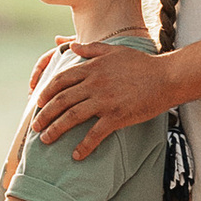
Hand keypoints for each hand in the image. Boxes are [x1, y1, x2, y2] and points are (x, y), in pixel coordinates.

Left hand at [28, 39, 169, 160]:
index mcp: (91, 68)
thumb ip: (90, 49)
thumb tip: (70, 46)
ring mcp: (104, 101)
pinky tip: (76, 155)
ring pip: (72, 117)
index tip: (38, 101)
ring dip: (56, 129)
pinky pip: (96, 134)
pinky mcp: (117, 117)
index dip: (46, 91)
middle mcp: (94, 84)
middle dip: (45, 114)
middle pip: (61, 100)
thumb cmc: (140, 63)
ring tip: (45, 140)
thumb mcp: (112, 50)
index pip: (60, 80)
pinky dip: (84, 146)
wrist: (165, 77)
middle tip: (35, 126)